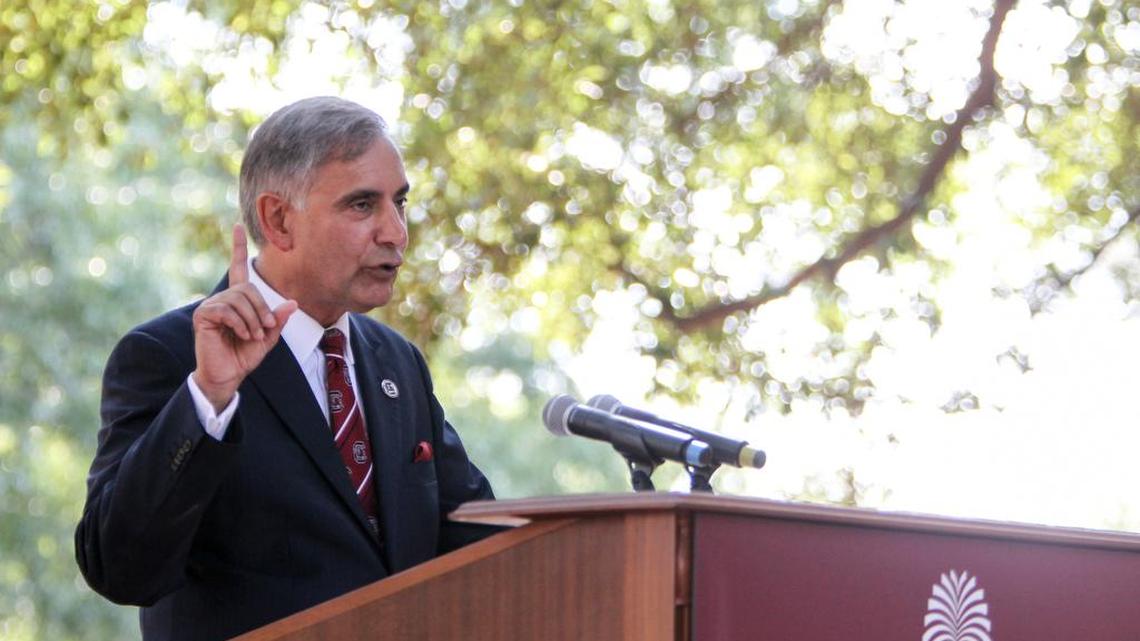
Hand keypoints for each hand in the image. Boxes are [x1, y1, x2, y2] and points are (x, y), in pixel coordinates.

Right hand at [191, 224, 296, 411]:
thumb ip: (277, 320)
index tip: (236, 226)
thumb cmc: (244, 356)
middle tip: (266, 329)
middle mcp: (223, 298)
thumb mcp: (268, 337)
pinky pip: (228, 310)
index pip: (238, 268)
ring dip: (253, 320)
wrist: (227, 375)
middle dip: (262, 309)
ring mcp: (211, 306)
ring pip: (240, 299)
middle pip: (249, 288)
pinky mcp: (204, 315)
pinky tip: (243, 335)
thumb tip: (293, 303)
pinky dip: (241, 324)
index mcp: (237, 300)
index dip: (238, 248)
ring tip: (253, 336)